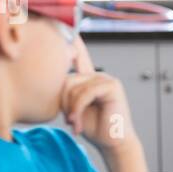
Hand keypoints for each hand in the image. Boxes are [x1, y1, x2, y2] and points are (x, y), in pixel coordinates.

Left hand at [62, 37, 138, 154]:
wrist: (113, 142)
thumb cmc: (94, 127)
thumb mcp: (73, 108)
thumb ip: (67, 93)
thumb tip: (59, 81)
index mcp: (89, 79)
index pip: (80, 57)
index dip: (74, 43)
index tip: (68, 29)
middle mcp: (98, 76)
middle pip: (67, 80)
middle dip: (64, 102)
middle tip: (70, 120)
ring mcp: (107, 79)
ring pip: (74, 87)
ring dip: (71, 109)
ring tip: (75, 123)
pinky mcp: (112, 87)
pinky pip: (85, 93)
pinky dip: (78, 109)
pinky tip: (78, 123)